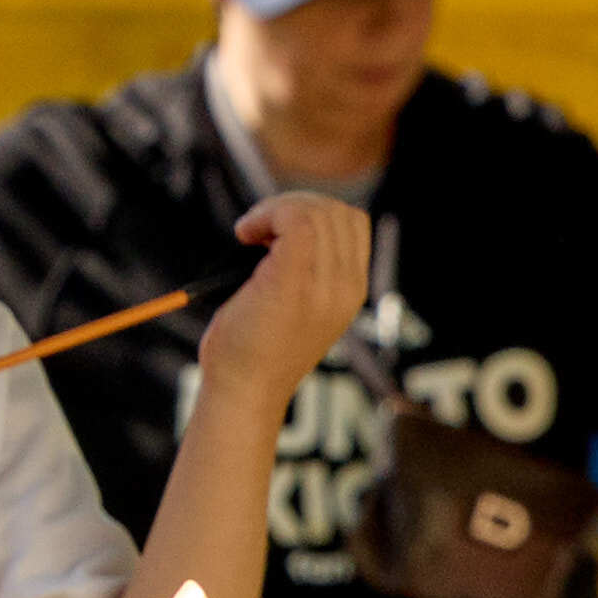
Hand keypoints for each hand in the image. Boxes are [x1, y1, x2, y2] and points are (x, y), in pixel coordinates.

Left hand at [199, 190, 373, 387]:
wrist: (244, 391)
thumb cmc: (255, 351)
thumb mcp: (295, 304)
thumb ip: (304, 268)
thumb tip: (281, 222)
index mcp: (351, 292)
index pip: (352, 224)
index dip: (314, 212)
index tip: (276, 234)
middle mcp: (347, 287)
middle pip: (337, 211)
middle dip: (294, 205)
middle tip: (259, 232)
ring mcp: (325, 285)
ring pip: (317, 210)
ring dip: (276, 209)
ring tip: (251, 234)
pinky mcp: (295, 280)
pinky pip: (296, 219)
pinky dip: (265, 215)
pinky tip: (245, 235)